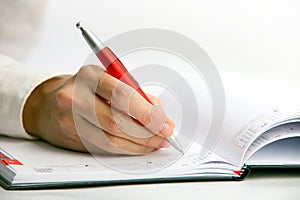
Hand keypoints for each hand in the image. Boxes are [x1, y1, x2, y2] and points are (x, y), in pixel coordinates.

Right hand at [23, 65, 174, 154]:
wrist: (49, 104)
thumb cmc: (85, 89)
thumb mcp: (109, 80)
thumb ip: (135, 94)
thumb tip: (159, 115)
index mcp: (89, 76)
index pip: (120, 95)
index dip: (145, 112)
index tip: (163, 121)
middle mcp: (76, 97)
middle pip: (116, 121)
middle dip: (147, 131)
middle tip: (165, 134)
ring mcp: (70, 120)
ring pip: (111, 139)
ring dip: (140, 143)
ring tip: (157, 142)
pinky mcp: (72, 138)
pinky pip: (105, 147)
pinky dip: (127, 149)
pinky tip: (141, 146)